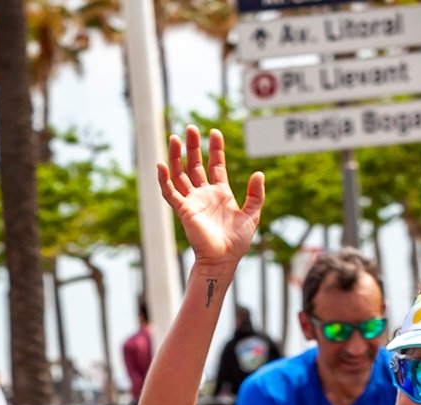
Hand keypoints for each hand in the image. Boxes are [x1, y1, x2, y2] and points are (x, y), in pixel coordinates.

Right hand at [157, 127, 263, 272]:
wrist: (223, 259)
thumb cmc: (237, 242)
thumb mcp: (253, 214)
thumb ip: (256, 194)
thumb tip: (259, 173)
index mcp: (220, 193)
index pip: (215, 164)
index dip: (215, 148)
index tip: (214, 132)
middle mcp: (204, 194)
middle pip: (194, 165)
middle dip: (192, 147)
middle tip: (190, 128)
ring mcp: (192, 202)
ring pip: (180, 174)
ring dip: (177, 157)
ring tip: (175, 138)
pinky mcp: (184, 210)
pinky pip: (170, 193)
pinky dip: (164, 180)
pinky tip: (161, 165)